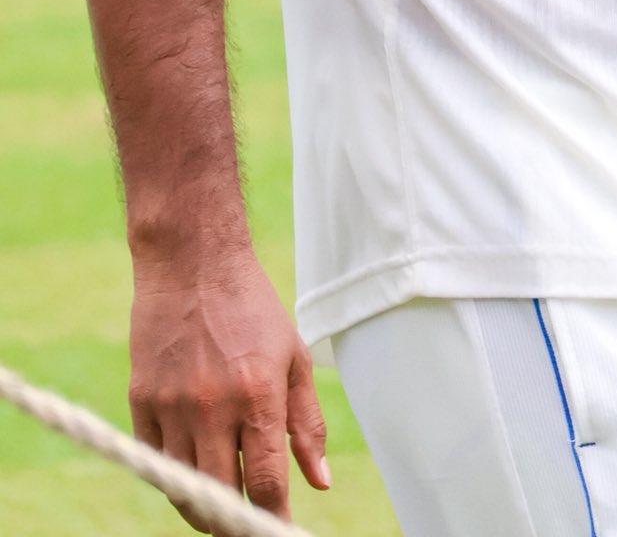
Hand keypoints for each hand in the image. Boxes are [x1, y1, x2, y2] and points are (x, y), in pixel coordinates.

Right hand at [129, 246, 329, 528]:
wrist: (193, 263)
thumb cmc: (252, 308)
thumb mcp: (293, 356)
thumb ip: (306, 423)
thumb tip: (319, 482)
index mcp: (258, 395)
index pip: (267, 482)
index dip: (274, 517)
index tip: (281, 529)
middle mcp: (214, 407)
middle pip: (221, 496)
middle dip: (237, 523)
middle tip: (248, 526)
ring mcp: (173, 406)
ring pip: (183, 488)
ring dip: (203, 510)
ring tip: (221, 512)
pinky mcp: (141, 401)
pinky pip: (154, 463)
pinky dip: (172, 479)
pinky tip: (190, 478)